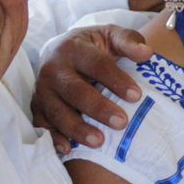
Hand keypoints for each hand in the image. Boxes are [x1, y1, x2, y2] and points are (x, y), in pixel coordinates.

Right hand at [31, 25, 151, 153]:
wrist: (60, 49)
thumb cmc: (94, 45)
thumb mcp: (112, 35)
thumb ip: (129, 41)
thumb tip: (146, 53)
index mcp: (74, 48)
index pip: (97, 65)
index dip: (116, 81)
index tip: (137, 96)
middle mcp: (54, 69)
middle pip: (75, 91)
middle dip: (98, 108)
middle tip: (121, 123)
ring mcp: (43, 89)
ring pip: (57, 111)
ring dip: (77, 128)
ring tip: (99, 142)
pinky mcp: (37, 106)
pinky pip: (42, 124)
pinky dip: (53, 137)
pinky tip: (68, 148)